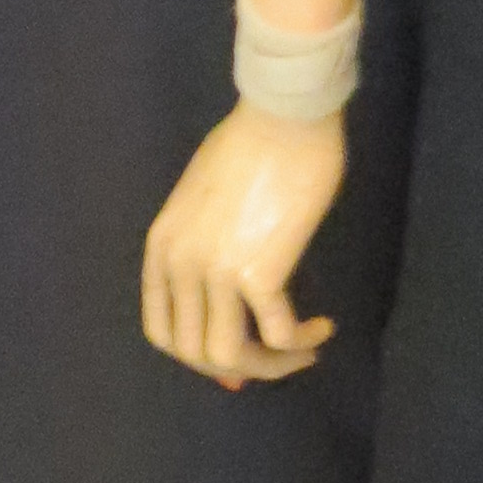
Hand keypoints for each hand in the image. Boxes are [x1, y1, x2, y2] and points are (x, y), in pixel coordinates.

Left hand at [142, 99, 345, 389]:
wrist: (284, 115)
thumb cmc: (253, 141)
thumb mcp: (206, 196)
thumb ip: (207, 241)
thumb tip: (231, 286)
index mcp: (162, 247)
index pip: (162, 331)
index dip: (197, 358)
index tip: (237, 360)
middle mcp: (181, 265)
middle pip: (195, 353)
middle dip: (238, 367)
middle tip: (276, 358)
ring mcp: (216, 271)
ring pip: (230, 357)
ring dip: (269, 366)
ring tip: (302, 353)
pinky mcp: (260, 271)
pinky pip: (278, 334)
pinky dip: (301, 342)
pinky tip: (321, 328)